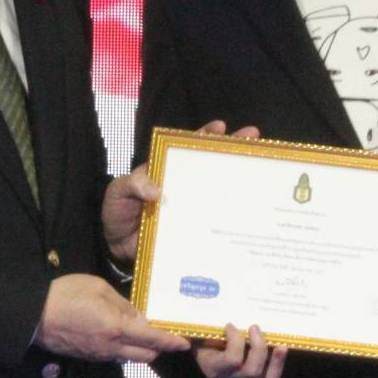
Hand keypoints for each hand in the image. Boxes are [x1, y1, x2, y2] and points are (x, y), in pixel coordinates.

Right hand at [36, 273, 189, 362]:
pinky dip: (124, 350)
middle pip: (145, 355)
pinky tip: (121, 336)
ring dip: (141, 350)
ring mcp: (98, 355)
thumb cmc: (66, 294)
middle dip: (159, 348)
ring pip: (129, 358)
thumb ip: (123, 305)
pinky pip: (113, 357)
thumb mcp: (99, 288)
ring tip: (145, 334)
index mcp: (116, 328)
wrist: (32, 316)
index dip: (171, 342)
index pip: (152, 339)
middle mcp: (111, 347)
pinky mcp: (87, 357)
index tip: (185, 343)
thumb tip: (140, 318)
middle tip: (166, 335)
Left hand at [102, 119, 260, 264]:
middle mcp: (185, 186)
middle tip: (253, 135)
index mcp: (167, 170)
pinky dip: (234, 215)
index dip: (204, 136)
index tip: (220, 127)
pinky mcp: (197, 229)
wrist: (117, 250)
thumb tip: (156, 191)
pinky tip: (251, 212)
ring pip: (220, 189)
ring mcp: (193, 207)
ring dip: (240, 178)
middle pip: (212, 163)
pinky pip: (217, 220)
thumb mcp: (119, 192)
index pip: (187, 148)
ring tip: (260, 165)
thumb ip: (133, 184)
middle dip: (233, 148)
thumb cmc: (118, 213)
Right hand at [195, 323, 287, 377]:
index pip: (229, 361)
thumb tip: (190, 307)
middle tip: (254, 327)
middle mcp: (228, 375)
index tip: (230, 324)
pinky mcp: (254, 376)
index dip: (236, 342)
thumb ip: (195, 326)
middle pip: (250, 370)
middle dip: (258, 348)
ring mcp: (242, 377)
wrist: (197, 347)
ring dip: (271, 358)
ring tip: (277, 341)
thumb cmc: (198, 335)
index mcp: (211, 364)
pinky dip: (278, 364)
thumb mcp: (195, 331)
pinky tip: (282, 347)